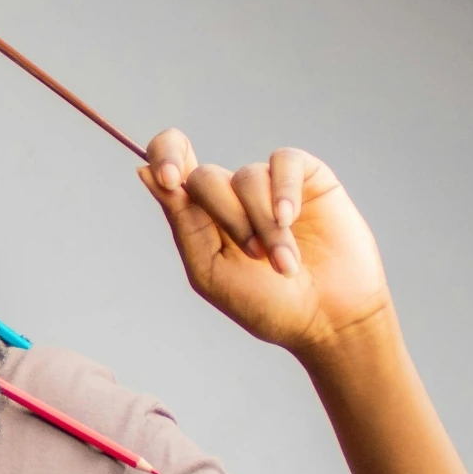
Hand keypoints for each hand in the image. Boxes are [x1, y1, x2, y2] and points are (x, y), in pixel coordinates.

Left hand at [137, 129, 391, 357]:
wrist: (328, 318)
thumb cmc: (266, 303)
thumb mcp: (211, 270)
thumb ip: (183, 222)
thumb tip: (144, 172)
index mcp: (201, 217)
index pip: (170, 162)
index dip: (164, 155)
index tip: (168, 179)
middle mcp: (232, 195)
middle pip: (205, 177)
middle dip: (227, 217)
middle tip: (253, 255)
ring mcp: (270, 185)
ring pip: (247, 177)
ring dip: (264, 225)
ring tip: (285, 263)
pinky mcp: (308, 177)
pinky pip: (284, 162)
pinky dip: (284, 191)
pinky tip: (290, 219)